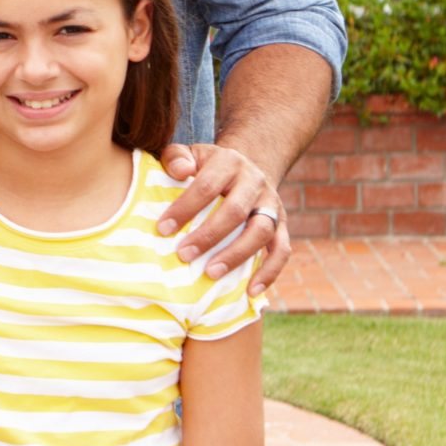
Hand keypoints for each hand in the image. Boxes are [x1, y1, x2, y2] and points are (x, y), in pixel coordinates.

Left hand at [157, 143, 288, 294]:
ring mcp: (271, 204)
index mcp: (229, 162)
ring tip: (211, 274)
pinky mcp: (282, 225)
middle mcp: (255, 181)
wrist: (244, 169)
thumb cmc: (205, 168)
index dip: (185, 208)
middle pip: (236, 210)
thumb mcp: (190, 155)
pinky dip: (269, 272)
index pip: (207, 185)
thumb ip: (176, 158)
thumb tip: (180, 171)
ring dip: (236, 255)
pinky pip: (282, 250)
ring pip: (261, 231)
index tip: (163, 229)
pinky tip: (250, 291)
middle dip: (209, 235)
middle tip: (183, 255)